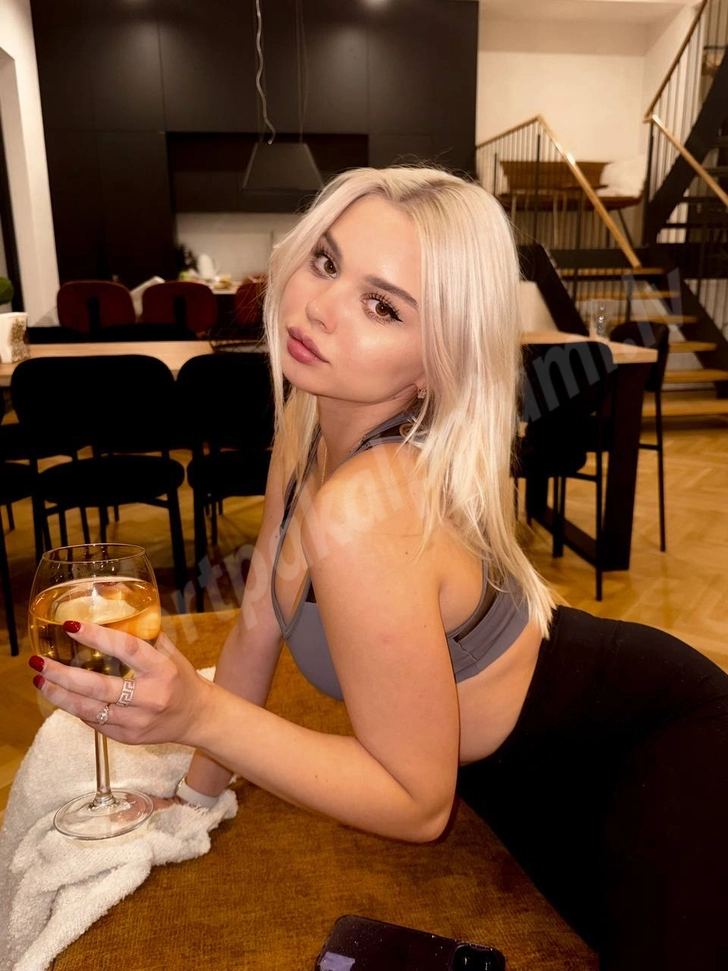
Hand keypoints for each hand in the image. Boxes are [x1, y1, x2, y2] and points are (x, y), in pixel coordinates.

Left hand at [31, 621, 214, 747]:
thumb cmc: (180, 679)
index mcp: (161, 669)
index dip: (97, 637)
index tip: (71, 626)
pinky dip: (76, 708)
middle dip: (63, 674)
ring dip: (60, 695)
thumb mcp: (170, 653)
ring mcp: (137, 720)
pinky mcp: (128, 737)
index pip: (126, 649)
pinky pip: (95, 722)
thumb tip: (114, 607)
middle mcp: (149, 696)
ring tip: (40, 680)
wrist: (197, 718)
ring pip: (90, 709)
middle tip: (40, 662)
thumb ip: (145, 635)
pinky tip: (62, 696)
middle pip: (99, 686)